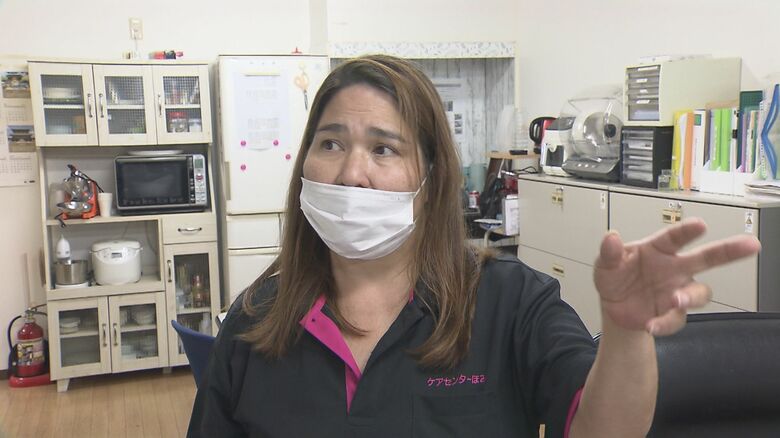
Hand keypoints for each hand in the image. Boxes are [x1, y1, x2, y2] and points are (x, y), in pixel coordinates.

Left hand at [593, 218, 760, 335]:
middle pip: (707, 257)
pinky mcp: (675, 313)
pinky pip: (678, 319)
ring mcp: (679, 290)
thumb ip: (608, 253)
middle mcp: (675, 267)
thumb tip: (611, 237)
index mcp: (658, 249)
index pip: (674, 237)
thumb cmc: (615, 278)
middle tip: (751, 244)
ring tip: (675, 300)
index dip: (687, 231)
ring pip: (700, 292)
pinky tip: (651, 325)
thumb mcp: (604, 265)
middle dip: (730, 250)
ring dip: (690, 297)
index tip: (700, 225)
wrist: (614, 309)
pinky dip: (665, 323)